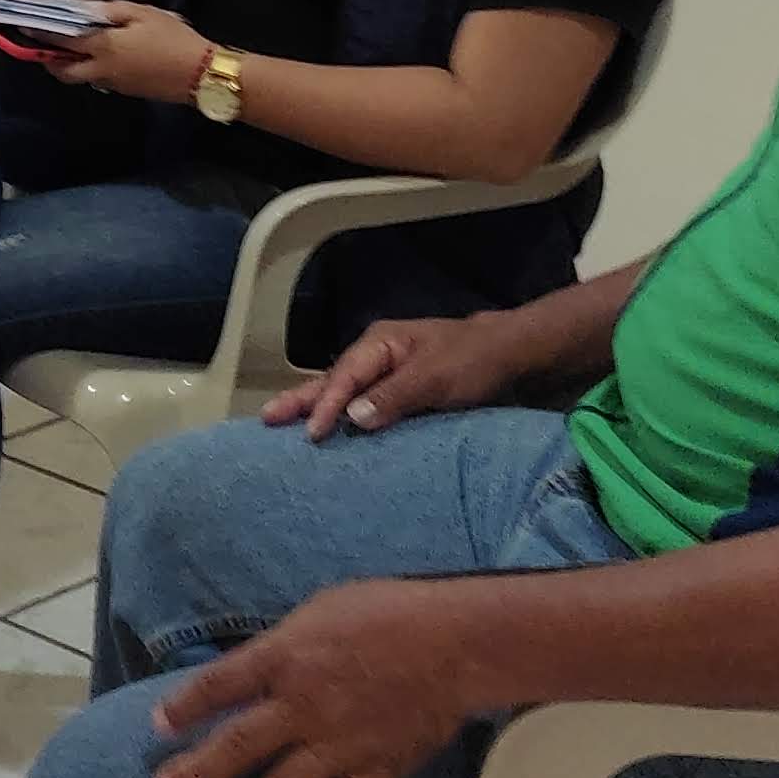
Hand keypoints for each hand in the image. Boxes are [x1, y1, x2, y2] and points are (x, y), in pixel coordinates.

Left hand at [49, 1, 210, 100]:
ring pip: (80, 78)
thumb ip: (111, 11)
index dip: (41, 33)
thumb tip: (87, 11)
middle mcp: (101, 69)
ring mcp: (113, 84)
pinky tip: (99, 57)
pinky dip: (90, 70)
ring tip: (67, 51)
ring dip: (68, 67)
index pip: (63, 40)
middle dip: (48, 60)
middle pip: (64, 71)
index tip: (24, 26)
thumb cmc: (172, 38)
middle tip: (42, 47)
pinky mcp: (126, 91)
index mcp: (103, 47)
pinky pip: (99, 80)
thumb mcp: (142, 13)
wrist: (200, 73)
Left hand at [149, 580, 478, 777]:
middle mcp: (304, 704)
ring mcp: (341, 742)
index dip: (186, 703)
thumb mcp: (318, 611)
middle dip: (201, 771)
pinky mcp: (378, 766)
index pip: (222, 683)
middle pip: (242, 742)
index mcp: (284, 657)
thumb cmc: (385, 611)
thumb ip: (284, 645)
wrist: (454, 641)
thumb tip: (257, 667)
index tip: (157, 725)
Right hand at [264, 313, 522, 441]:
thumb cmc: (474, 360)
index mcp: (380, 344)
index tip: (311, 433)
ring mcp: (386, 371)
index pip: (344, 377)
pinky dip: (341, 415)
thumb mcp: (438, 377)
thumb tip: (353, 418)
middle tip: (267, 419)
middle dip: (301, 400)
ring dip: (315, 408)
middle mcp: (377, 356)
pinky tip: (329, 428)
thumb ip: (396, 396)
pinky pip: (361, 402)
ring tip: (283, 422)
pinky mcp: (398, 390)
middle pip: (332, 380)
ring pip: (343, 391)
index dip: (326, 405)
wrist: (511, 354)